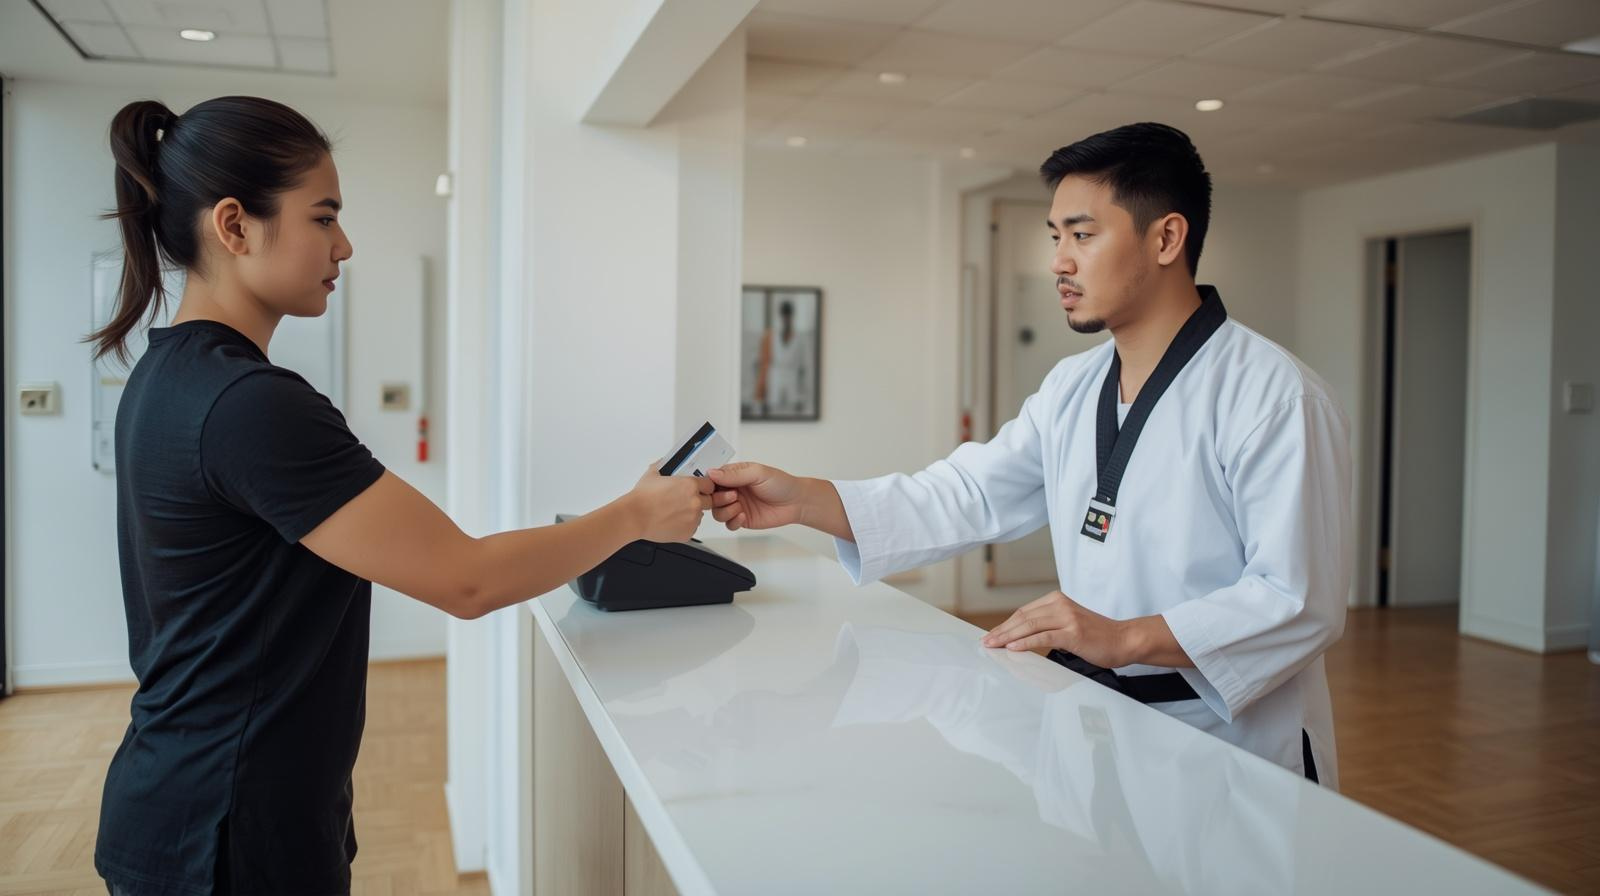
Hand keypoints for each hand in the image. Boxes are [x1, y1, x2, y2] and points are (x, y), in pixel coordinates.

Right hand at [625, 464, 712, 542]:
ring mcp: (693, 519)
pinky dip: (685, 525)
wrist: (634, 517)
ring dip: (692, 513)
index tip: (699, 488)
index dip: (704, 486)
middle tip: (685, 501)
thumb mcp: (653, 474)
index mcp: (690, 485)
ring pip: (700, 515)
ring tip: (675, 511)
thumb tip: (665, 461)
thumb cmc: (642, 498)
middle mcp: (695, 502)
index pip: (710, 485)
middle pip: (708, 501)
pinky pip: (692, 527)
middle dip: (700, 500)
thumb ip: (663, 465)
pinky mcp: (688, 533)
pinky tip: (672, 520)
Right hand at [705, 462, 805, 531]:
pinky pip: (728, 524)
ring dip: (725, 511)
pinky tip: (743, 516)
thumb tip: (712, 472)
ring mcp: (737, 505)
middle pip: (712, 498)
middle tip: (733, 496)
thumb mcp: (757, 473)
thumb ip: (734, 474)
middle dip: (718, 499)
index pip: (712, 479)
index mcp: (734, 475)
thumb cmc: (781, 484)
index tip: (713, 488)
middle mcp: (733, 490)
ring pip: (718, 512)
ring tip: (739, 506)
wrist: (796, 502)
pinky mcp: (742, 519)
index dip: (709, 485)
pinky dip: (733, 521)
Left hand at [980, 590, 1133, 667]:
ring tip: (993, 645)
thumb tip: (1022, 637)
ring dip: (1007, 637)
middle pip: (1022, 617)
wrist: (1124, 639)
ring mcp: (1067, 618)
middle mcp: (1060, 605)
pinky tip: (1013, 648)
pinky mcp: (1072, 633)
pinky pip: (1043, 637)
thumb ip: (1048, 625)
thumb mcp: (1069, 623)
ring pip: (1029, 626)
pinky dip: (1025, 643)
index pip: (1023, 612)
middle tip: (986, 642)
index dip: (1005, 624)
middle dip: (1001, 631)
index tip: (991, 635)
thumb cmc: (1097, 636)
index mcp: (1057, 600)